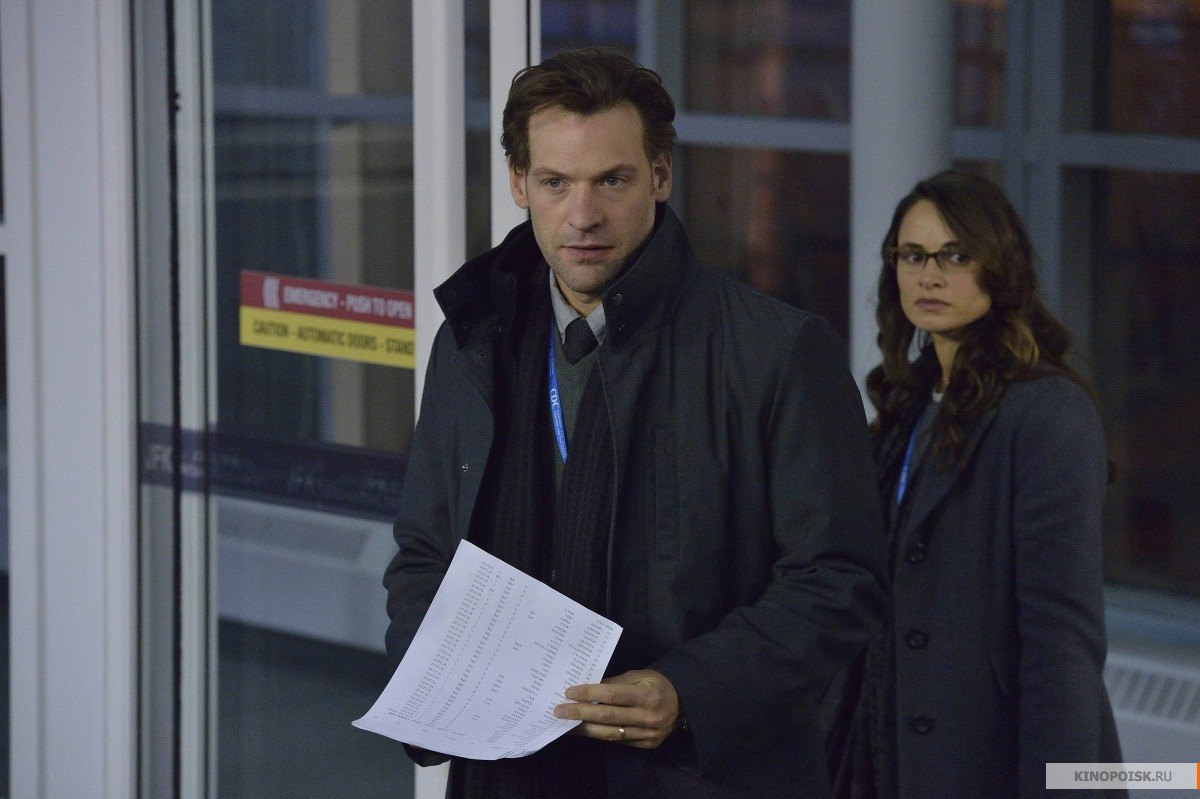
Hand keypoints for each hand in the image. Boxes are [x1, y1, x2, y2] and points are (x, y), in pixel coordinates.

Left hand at [553, 669, 680, 748]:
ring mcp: (647, 734)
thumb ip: (616, 683)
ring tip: (566, 725)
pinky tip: (585, 731)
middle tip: (559, 711)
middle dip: (580, 714)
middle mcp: (647, 717)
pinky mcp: (646, 745)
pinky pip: (619, 741)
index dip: (589, 694)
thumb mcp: (640, 676)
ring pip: (610, 734)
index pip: (612, 695)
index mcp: (647, 695)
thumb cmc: (658, 684)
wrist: (684, 705)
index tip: (569, 692)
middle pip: (608, 717)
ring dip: (585, 729)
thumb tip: (590, 688)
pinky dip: (600, 736)